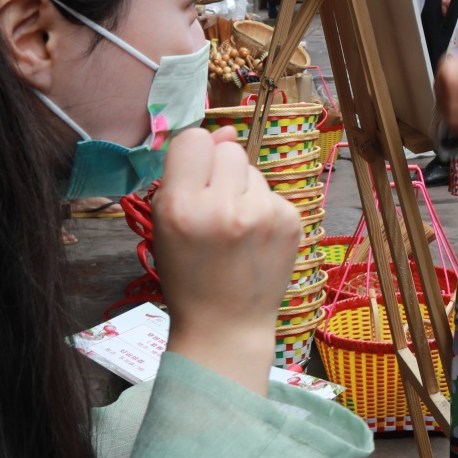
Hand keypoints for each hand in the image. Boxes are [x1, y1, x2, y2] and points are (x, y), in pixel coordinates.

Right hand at [151, 126, 302, 393]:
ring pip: (253, 169)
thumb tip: (226, 131)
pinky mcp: (291, 222)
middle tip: (215, 208)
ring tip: (235, 228)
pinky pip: (273, 192)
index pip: (194, 139)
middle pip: (228, 149)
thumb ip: (188, 174)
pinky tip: (255, 239)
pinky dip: (264, 209)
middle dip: (220, 171)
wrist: (225, 326)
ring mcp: (263, 214)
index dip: (193, 155)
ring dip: (244, 189)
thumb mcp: (166, 225)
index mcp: (180, 207)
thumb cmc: (187, 274)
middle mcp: (223, 206)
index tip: (192, 178)